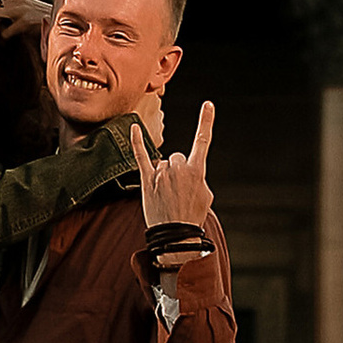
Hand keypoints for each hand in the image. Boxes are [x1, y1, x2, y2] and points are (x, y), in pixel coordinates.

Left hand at [133, 95, 213, 235]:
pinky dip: (137, 141)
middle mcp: (178, 168)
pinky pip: (141, 156)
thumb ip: (198, 179)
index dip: (206, 121)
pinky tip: (134, 128)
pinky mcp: (146, 180)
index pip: (202, 141)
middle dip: (178, 172)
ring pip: (163, 164)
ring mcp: (161, 173)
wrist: (176, 238)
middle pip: (177, 158)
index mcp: (196, 171)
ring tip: (166, 197)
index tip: (208, 104)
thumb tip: (188, 174)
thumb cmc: (192, 218)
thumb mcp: (206, 197)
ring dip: (164, 177)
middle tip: (178, 193)